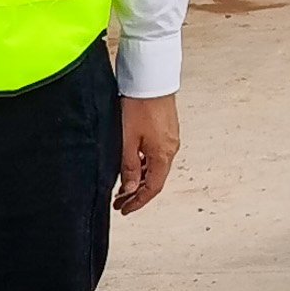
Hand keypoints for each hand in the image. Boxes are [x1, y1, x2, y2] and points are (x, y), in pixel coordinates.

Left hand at [117, 93, 180, 213]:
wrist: (150, 80)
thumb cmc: (139, 107)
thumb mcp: (127, 141)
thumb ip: (128, 167)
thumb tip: (130, 189)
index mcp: (163, 155)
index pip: (153, 188)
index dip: (138, 202)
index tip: (125, 210)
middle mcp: (171, 149)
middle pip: (155, 179)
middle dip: (137, 193)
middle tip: (119, 201)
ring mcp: (170, 139)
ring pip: (155, 167)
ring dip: (140, 179)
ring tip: (121, 185)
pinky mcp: (167, 130)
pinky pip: (157, 155)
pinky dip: (144, 165)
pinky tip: (131, 164)